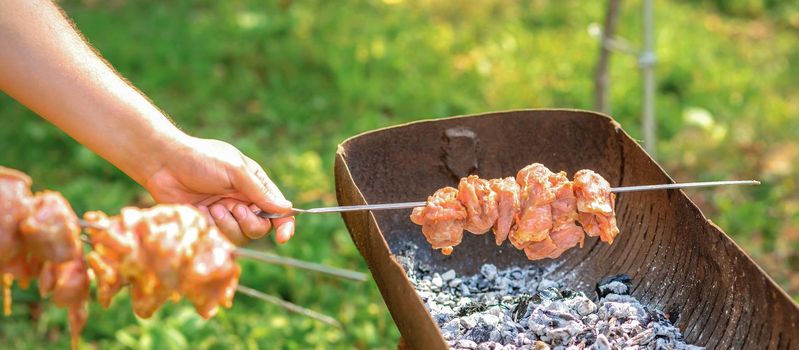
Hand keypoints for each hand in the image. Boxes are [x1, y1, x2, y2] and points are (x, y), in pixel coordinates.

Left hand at [142, 136, 294, 245]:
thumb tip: (287, 209)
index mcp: (255, 185)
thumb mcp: (235, 170)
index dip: (284, 224)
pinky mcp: (208, 224)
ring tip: (213, 208)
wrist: (163, 164)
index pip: (278, 210)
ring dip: (229, 224)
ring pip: (241, 236)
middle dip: (250, 222)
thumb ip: (260, 192)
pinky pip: (219, 237)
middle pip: (261, 228)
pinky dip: (212, 226)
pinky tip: (201, 211)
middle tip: (234, 208)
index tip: (283, 237)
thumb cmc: (201, 160)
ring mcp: (225, 214)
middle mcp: (243, 202)